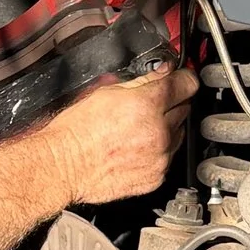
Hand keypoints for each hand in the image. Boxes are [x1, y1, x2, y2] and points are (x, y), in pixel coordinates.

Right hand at [45, 63, 197, 203]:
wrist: (63, 166)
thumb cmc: (75, 132)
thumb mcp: (105, 92)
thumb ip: (141, 81)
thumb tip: (161, 73)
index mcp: (147, 105)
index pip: (187, 84)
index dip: (182, 78)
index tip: (180, 79)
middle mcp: (159, 132)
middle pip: (184, 108)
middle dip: (170, 104)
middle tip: (147, 106)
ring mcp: (160, 157)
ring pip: (178, 134)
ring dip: (166, 128)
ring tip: (137, 129)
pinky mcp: (156, 176)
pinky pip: (167, 157)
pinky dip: (158, 151)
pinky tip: (135, 147)